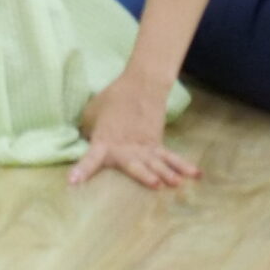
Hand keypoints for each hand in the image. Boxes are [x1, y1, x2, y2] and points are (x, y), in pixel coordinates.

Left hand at [68, 75, 196, 188]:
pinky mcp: (157, 144)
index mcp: (103, 141)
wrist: (139, 86)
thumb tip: (85, 143)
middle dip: (142, 174)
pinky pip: (170, 157)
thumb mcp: (90, 114)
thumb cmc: (110, 100)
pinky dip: (183, 165)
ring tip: (175, 183)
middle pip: (134, 164)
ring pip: (156, 163)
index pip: (90, 157)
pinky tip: (196, 175)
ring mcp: (144, 147)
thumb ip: (87, 132)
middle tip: (154, 184)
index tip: (73, 182)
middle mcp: (125, 148)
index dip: (82, 169)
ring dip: (166, 173)